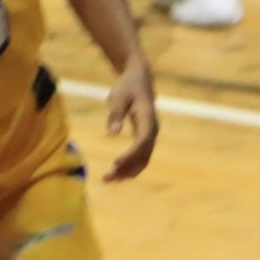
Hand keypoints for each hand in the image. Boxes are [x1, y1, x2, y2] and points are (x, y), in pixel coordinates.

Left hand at [100, 57, 158, 180]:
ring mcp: (150, 135)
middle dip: (127, 169)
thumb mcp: (118, 96)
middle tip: (107, 178)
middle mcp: (152, 131)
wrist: (139, 79)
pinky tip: (115, 173)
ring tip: (108, 180)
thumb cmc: (127, 86)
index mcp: (148, 120)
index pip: (142, 142)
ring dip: (127, 171)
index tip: (115, 163)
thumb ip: (116, 114)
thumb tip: (112, 134)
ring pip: (142, 159)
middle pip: (143, 156)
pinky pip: (139, 156)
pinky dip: (129, 166)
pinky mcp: (144, 137)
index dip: (130, 155)